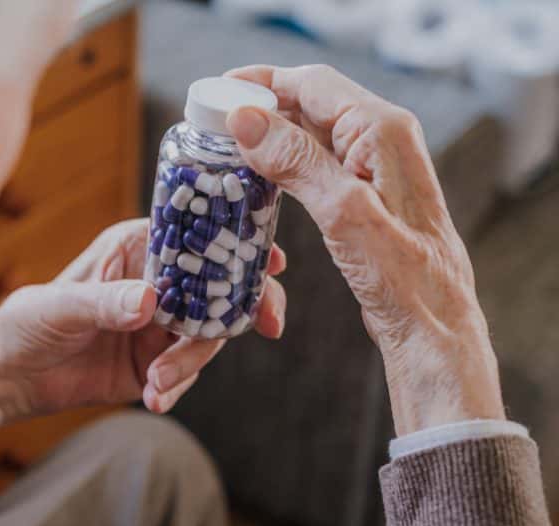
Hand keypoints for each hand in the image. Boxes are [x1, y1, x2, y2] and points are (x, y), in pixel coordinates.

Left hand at [0, 219, 286, 421]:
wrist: (10, 376)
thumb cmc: (27, 322)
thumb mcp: (60, 307)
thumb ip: (105, 302)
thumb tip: (151, 301)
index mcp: (135, 250)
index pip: (196, 238)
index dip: (237, 245)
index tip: (271, 261)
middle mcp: (156, 284)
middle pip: (218, 288)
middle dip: (244, 306)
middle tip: (268, 324)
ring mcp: (159, 326)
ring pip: (207, 336)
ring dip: (190, 361)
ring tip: (156, 384)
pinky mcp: (154, 364)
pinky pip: (184, 374)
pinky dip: (176, 388)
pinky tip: (153, 398)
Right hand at [224, 64, 503, 433]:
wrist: (432, 324)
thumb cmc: (402, 277)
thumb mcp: (344, 213)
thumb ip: (297, 161)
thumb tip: (247, 119)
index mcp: (382, 131)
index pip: (313, 84)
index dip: (263, 81)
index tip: (219, 89)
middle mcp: (383, 138)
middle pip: (311, 102)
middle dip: (262, 104)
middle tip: (213, 117)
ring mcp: (375, 166)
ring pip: (312, 131)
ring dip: (271, 132)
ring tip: (227, 143)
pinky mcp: (366, 192)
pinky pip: (318, 160)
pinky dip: (285, 159)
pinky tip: (260, 174)